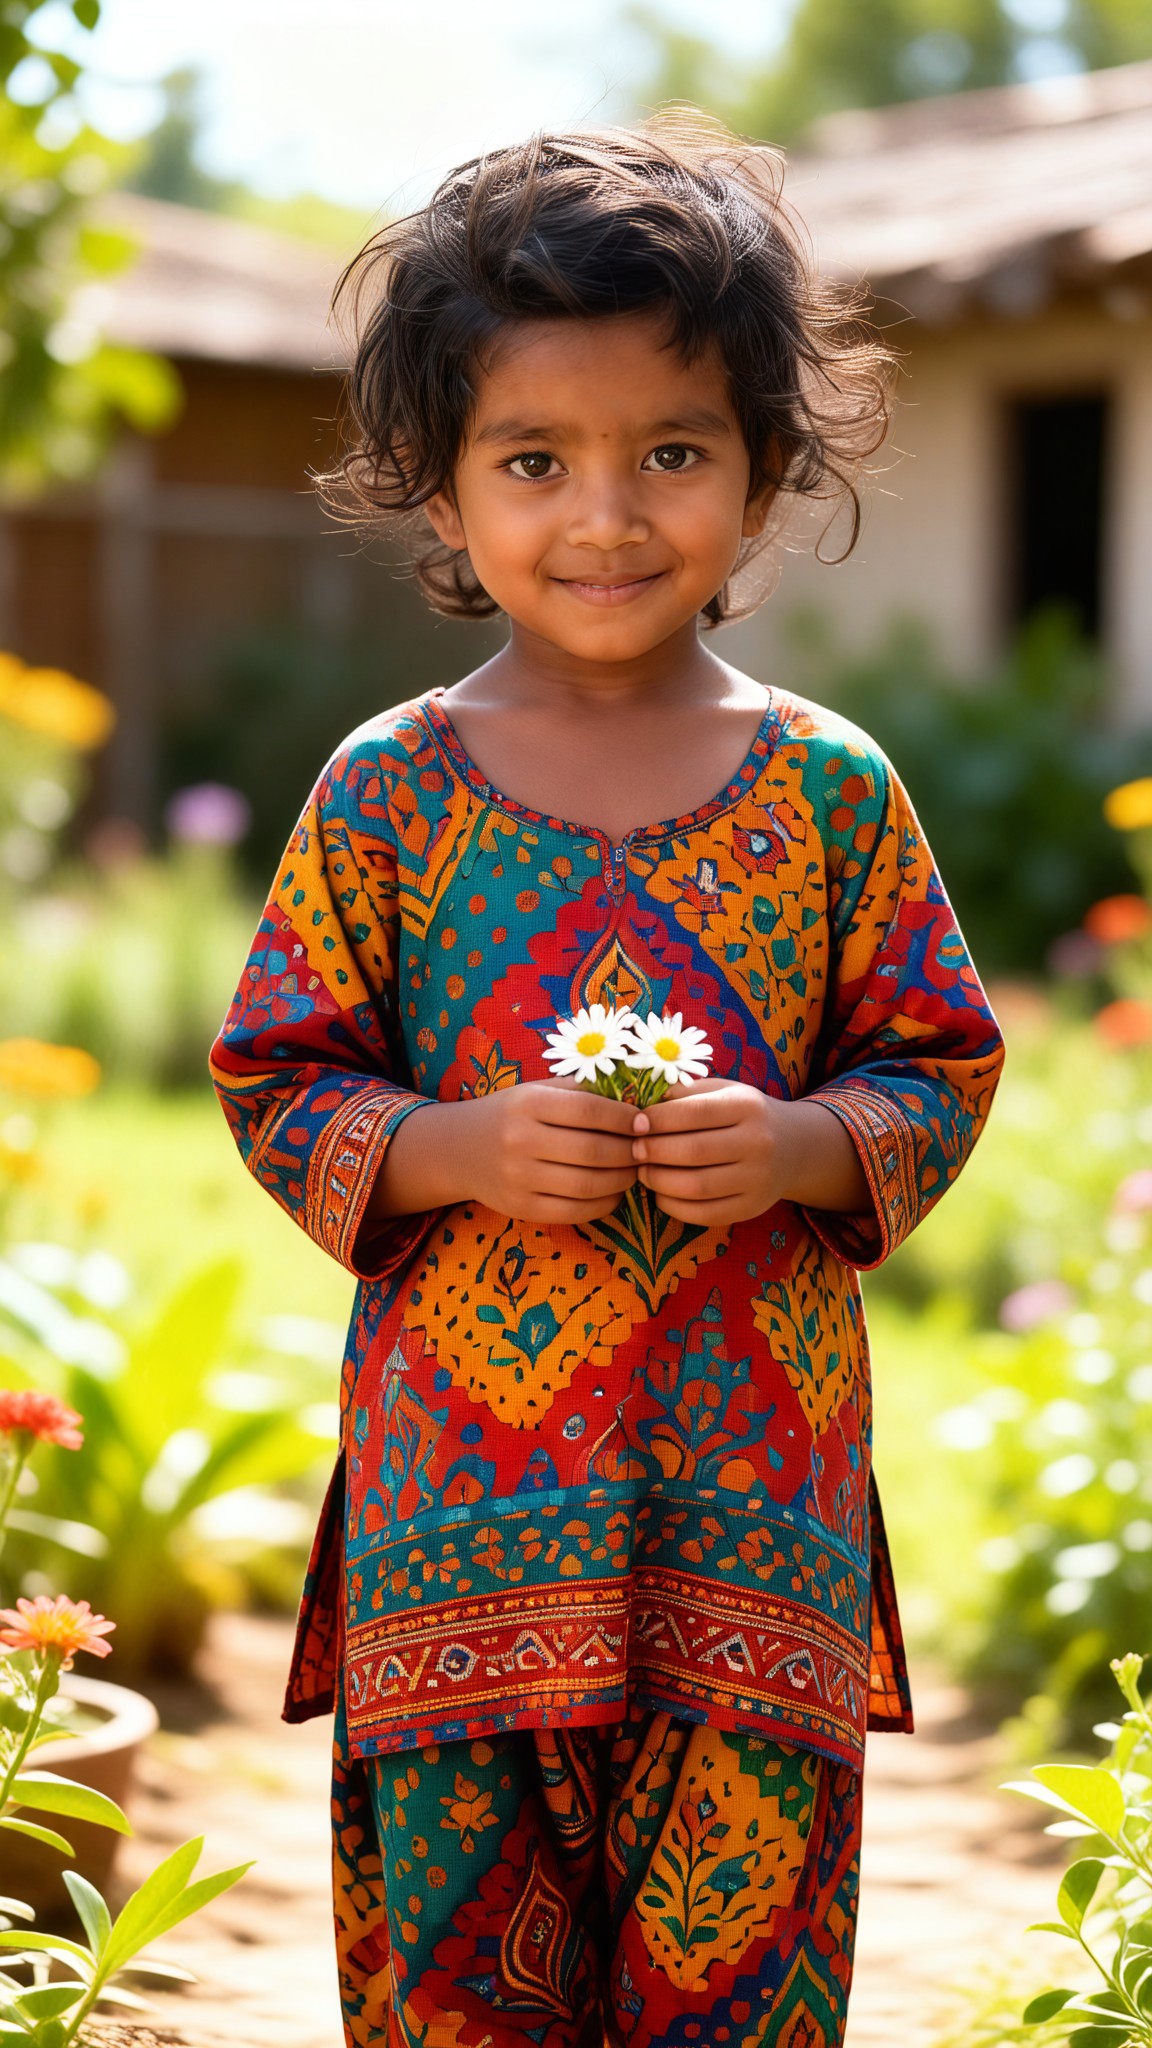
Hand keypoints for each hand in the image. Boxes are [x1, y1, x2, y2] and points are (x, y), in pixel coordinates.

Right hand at [373, 1078, 638, 1225]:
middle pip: (593, 1150)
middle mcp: (520, 1140)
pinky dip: (603, 1205)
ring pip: (588, 1184)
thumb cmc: (509, 1115)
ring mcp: (518, 1178)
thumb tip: (634, 1100)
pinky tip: (613, 1194)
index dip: (625, 1118)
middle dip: (630, 1152)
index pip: (590, 1110)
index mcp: (528, 1103)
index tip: (643, 1123)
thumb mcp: (535, 1091)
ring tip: (634, 1172)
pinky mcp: (520, 1208)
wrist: (457, 1150)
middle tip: (646, 1151)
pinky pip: (573, 1211)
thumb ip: (579, 1092)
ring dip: (622, 1180)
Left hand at [630, 1078, 869, 1226]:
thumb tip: (639, 1104)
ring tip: (643, 1171)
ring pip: (696, 1186)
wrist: (793, 1146)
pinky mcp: (751, 1208)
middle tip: (633, 1150)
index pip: (693, 1112)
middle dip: (653, 1151)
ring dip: (658, 1181)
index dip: (657, 1120)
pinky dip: (673, 1206)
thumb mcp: (723, 1091)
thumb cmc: (744, 1114)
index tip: (634, 1124)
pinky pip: (704, 1213)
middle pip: (692, 1151)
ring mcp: (757, 1179)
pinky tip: (660, 1193)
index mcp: (747, 1106)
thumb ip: (685, 1093)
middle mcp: (757, 1142)